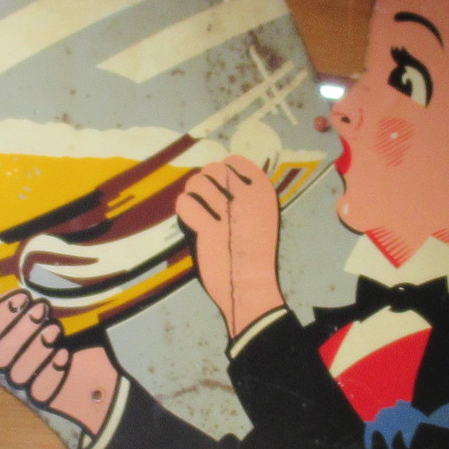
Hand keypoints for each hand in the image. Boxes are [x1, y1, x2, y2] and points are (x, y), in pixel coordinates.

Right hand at [0, 292, 122, 437]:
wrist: (99, 373)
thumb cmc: (74, 336)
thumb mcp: (59, 313)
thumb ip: (41, 297)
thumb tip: (36, 265)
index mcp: (1, 340)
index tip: (21, 297)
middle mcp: (7, 365)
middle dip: (18, 330)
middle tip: (40, 310)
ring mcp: (23, 385)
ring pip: (16, 373)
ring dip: (35, 349)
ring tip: (55, 330)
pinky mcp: (41, 400)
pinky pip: (38, 389)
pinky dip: (51, 372)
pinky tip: (64, 356)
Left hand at [174, 155, 286, 342]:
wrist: (250, 286)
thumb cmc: (252, 252)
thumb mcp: (260, 215)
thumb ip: (244, 194)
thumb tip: (218, 175)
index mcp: (264, 192)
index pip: (234, 161)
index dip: (222, 172)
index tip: (221, 191)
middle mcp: (247, 197)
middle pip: (212, 169)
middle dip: (204, 183)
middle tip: (206, 204)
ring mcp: (228, 211)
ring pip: (195, 182)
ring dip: (193, 196)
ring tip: (199, 214)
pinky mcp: (208, 228)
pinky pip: (184, 203)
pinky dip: (185, 212)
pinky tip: (194, 224)